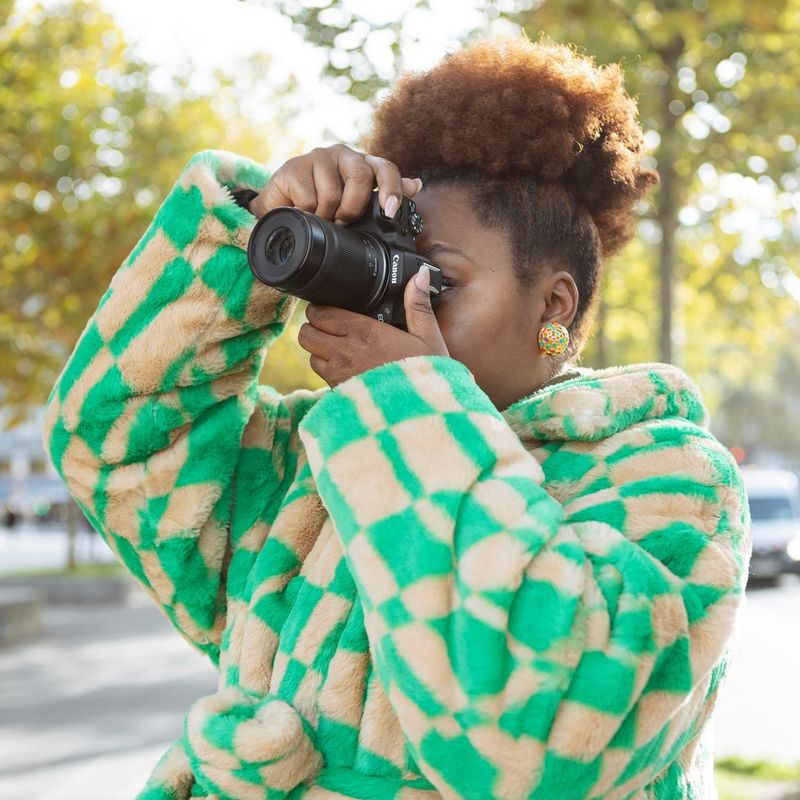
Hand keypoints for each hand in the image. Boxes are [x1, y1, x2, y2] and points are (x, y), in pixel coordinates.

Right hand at [249, 143, 422, 221]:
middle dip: (353, 208)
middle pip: (360, 177)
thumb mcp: (356, 206)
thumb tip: (415, 185)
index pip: (385, 168)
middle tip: (343, 220)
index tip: (389, 211)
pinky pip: (309, 200)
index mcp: (363, 165)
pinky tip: (303, 212)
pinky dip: (307, 215)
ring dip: (327, 216)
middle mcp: (343, 156)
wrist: (281, 210)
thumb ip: (384, 196)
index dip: (391, 188)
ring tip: (320, 217)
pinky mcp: (293, 167)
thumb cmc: (323, 208)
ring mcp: (317, 158)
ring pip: (333, 194)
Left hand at [298, 265, 449, 388]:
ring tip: (337, 347)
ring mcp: (340, 375)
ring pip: (310, 355)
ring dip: (319, 349)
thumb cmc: (427, 375)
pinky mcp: (339, 393)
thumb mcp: (428, 338)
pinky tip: (345, 367)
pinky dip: (326, 369)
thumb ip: (418, 305)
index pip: (322, 313)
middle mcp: (346, 353)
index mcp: (365, 333)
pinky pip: (320, 376)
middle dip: (315, 327)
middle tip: (330, 326)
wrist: (422, 415)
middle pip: (307, 333)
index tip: (330, 308)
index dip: (321, 309)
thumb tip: (420, 275)